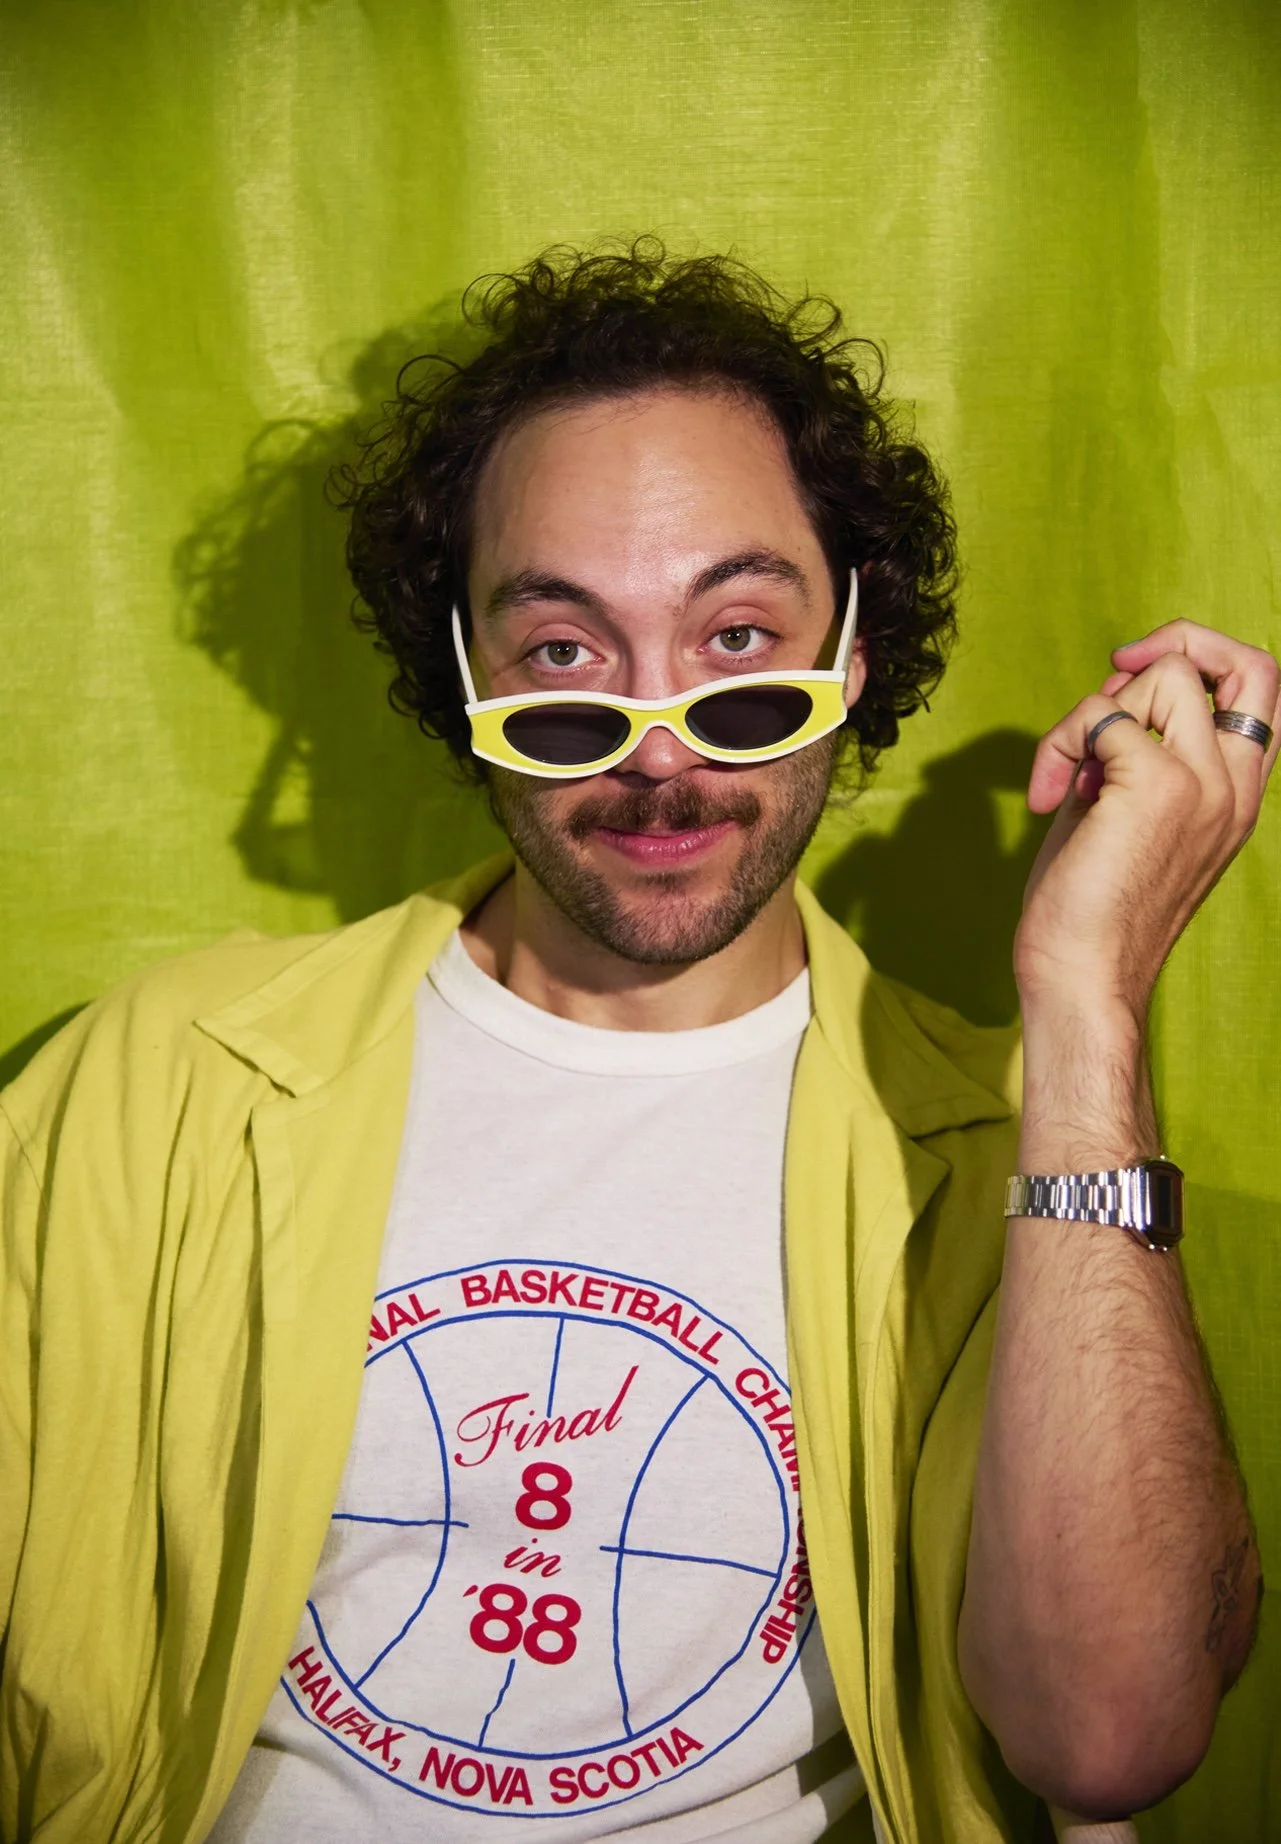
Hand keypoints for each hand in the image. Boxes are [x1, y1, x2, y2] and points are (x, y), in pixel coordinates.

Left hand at [1017, 620, 1278, 1021]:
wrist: (1084, 974)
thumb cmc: (1093, 907)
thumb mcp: (1130, 812)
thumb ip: (1138, 751)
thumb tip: (1116, 689)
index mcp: (1239, 796)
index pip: (1264, 689)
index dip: (1207, 657)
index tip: (1137, 675)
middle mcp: (1235, 786)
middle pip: (1245, 661)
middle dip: (1178, 641)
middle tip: (1114, 674)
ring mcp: (1203, 784)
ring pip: (1162, 678)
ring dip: (1095, 713)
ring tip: (1070, 778)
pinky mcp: (1156, 787)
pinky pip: (1102, 715)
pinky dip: (1061, 744)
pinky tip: (1049, 798)